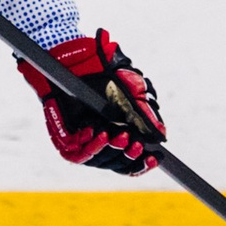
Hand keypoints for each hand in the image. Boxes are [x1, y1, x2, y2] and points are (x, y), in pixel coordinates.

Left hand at [19, 28, 163, 174]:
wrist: (80, 61)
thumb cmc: (108, 75)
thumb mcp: (133, 92)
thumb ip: (145, 115)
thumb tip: (161, 135)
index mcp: (118, 135)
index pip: (131, 160)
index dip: (144, 163)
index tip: (157, 159)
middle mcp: (102, 142)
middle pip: (118, 164)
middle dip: (129, 157)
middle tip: (137, 144)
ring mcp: (83, 142)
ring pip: (101, 161)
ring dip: (113, 150)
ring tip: (122, 135)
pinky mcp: (65, 141)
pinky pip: (79, 154)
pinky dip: (92, 147)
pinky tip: (102, 133)